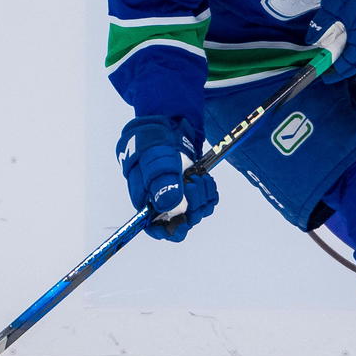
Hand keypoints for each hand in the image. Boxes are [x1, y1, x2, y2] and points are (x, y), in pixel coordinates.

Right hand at [116, 115, 217, 241]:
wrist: (168, 124)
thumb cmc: (154, 142)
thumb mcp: (155, 158)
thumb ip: (161, 181)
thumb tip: (169, 206)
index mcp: (146, 200)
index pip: (156, 228)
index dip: (169, 230)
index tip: (183, 221)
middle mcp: (162, 203)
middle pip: (181, 222)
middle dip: (192, 205)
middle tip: (192, 182)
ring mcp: (178, 197)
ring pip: (196, 212)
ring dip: (202, 196)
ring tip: (197, 175)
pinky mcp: (192, 190)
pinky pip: (206, 202)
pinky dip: (209, 192)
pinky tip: (204, 177)